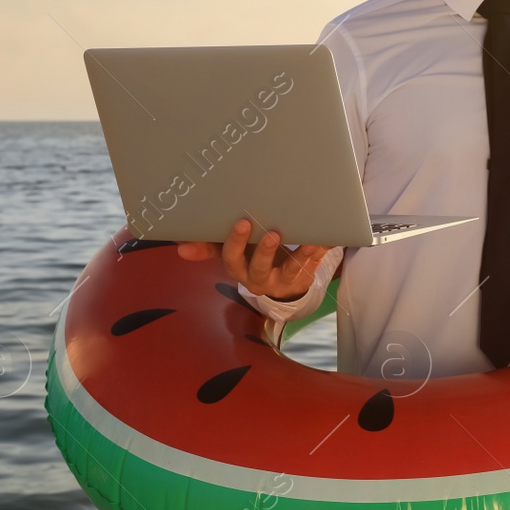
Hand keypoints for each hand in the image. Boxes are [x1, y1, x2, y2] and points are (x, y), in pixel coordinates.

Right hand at [176, 219, 331, 300]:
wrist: (282, 285)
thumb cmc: (251, 258)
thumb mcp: (232, 253)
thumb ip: (208, 247)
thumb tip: (180, 247)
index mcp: (239, 267)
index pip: (232, 257)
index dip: (235, 243)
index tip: (242, 223)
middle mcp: (259, 277)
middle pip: (259, 267)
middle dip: (263, 251)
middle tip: (272, 232)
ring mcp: (283, 279)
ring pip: (290, 269)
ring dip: (298, 255)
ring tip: (309, 240)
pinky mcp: (304, 276)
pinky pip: (314, 265)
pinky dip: (322, 251)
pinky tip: (329, 238)